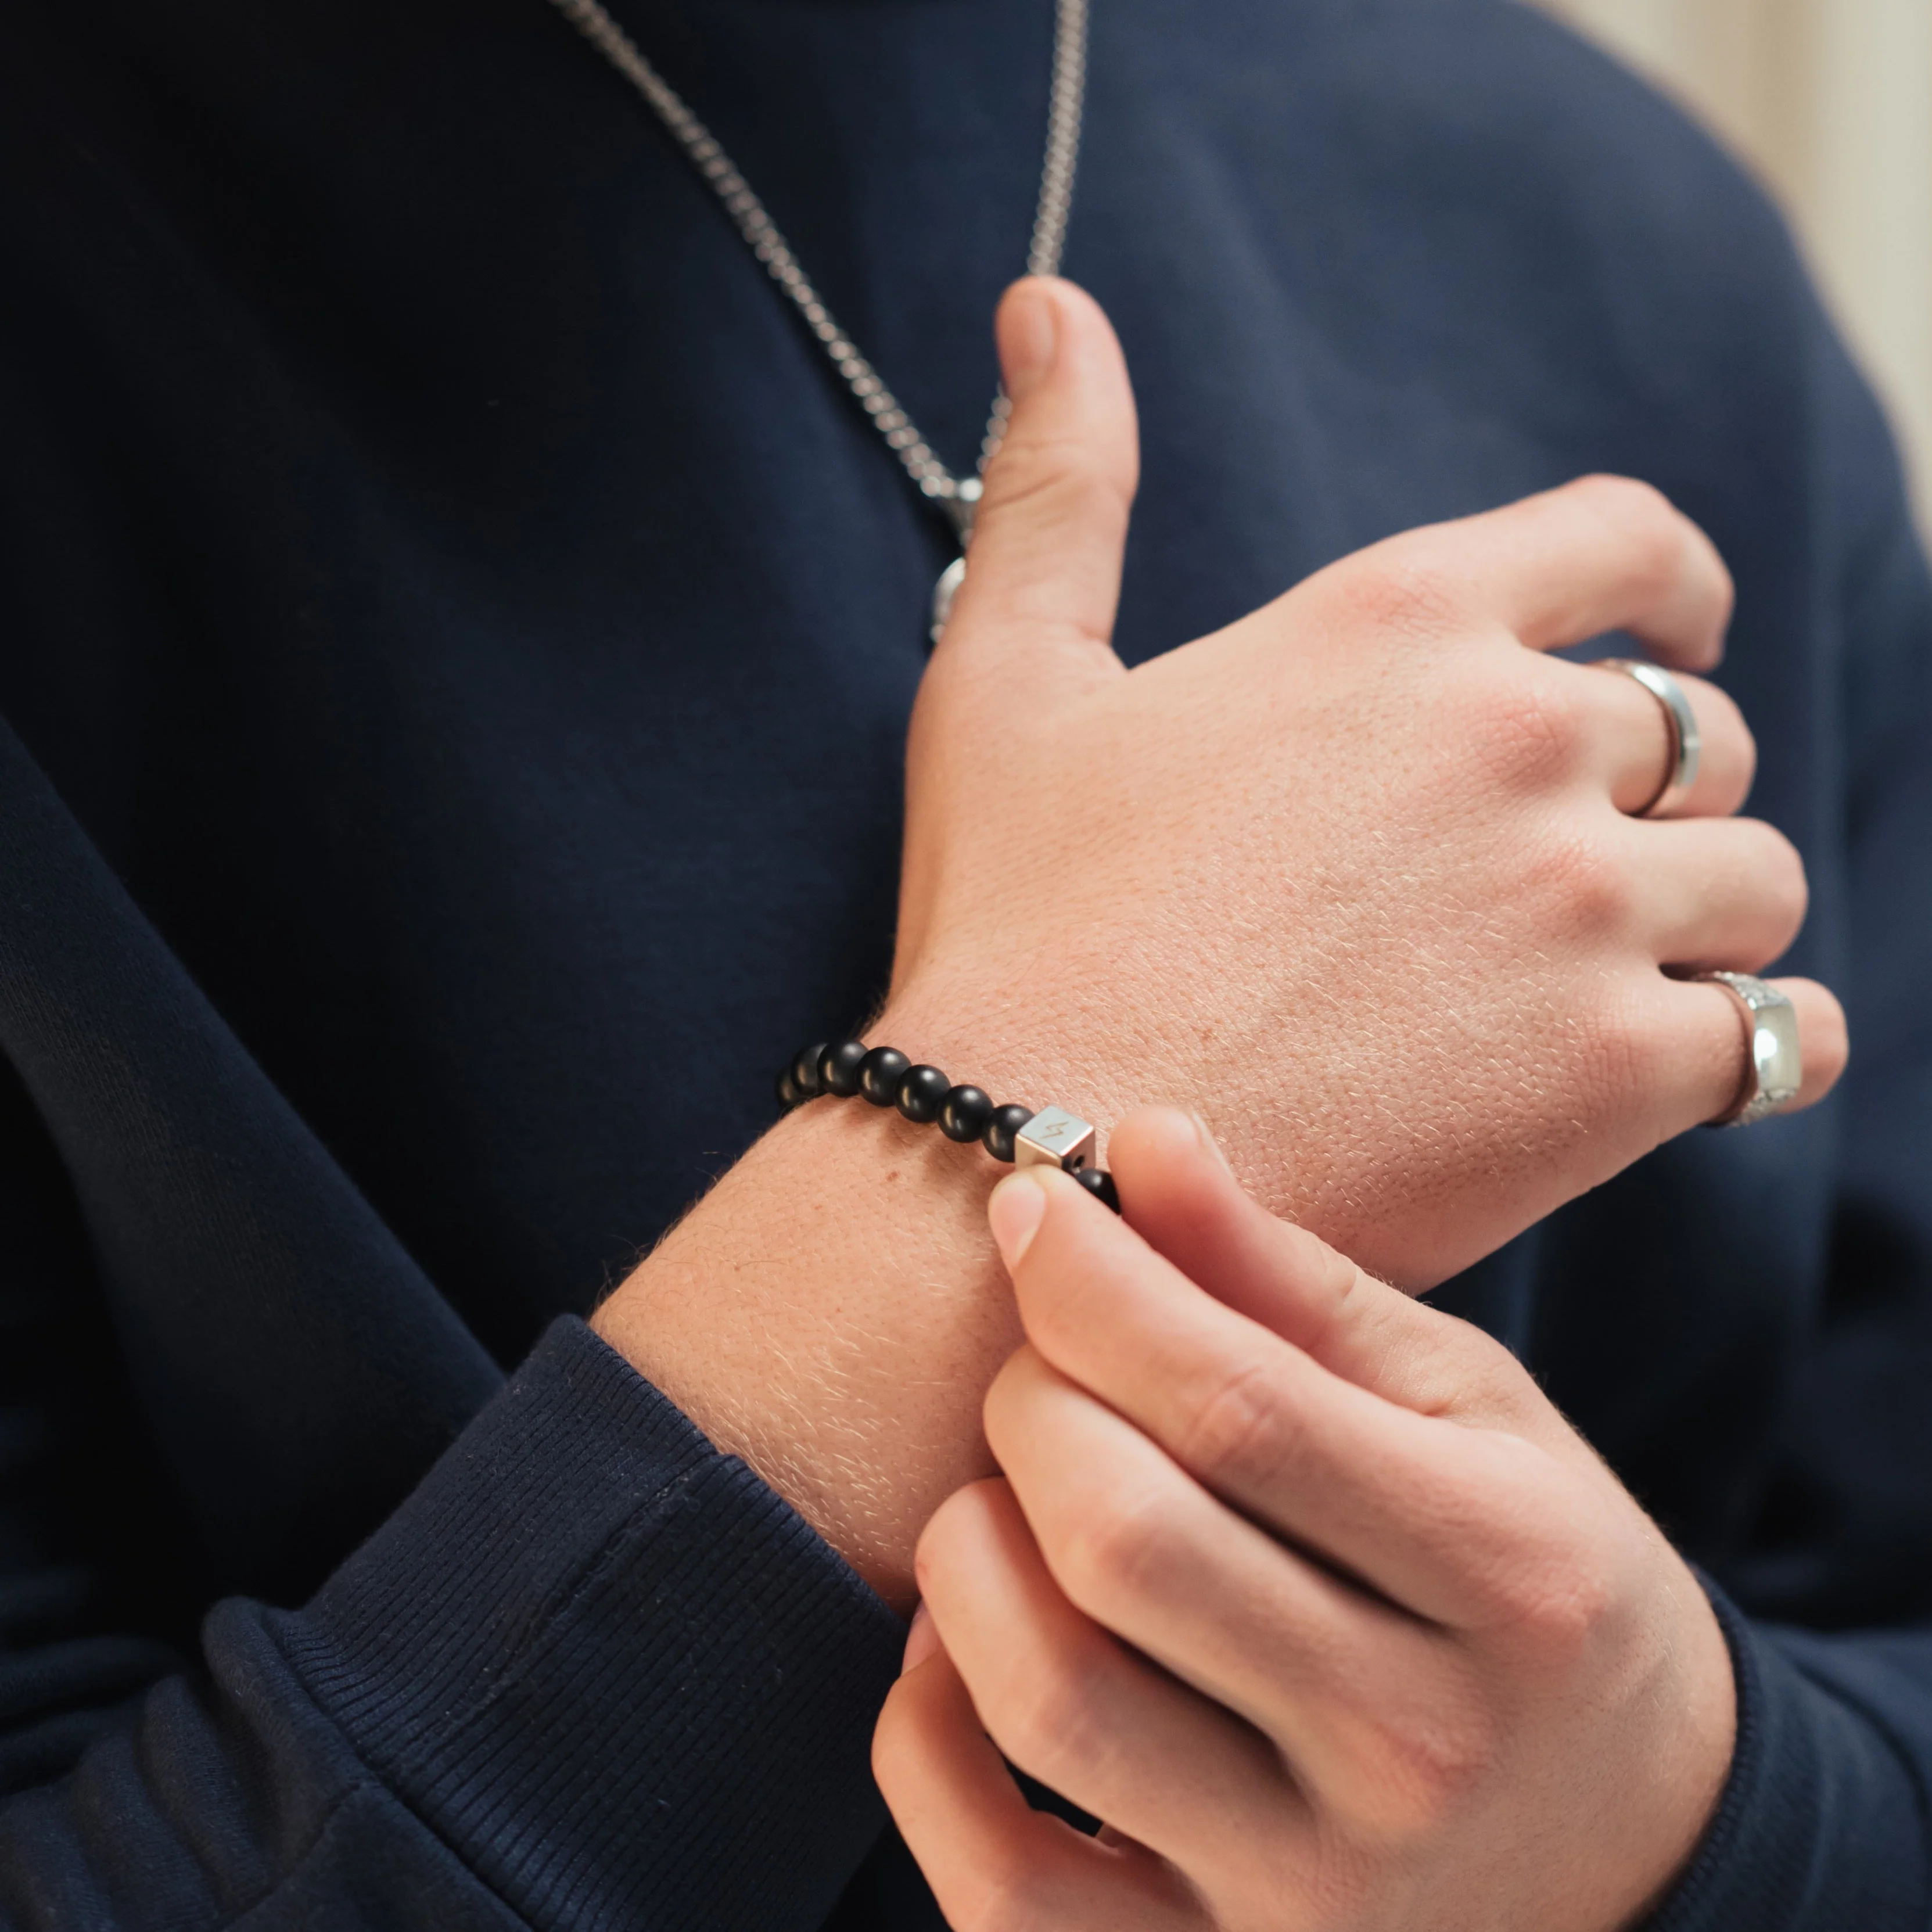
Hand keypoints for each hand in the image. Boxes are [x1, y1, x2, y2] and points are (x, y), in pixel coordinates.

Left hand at [875, 1109, 1736, 1930]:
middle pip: (1122, 1538)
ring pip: (1045, 1695)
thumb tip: (1144, 1141)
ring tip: (1008, 1497)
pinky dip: (925, 1737)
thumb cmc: (1532, 1580)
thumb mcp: (1463, 1408)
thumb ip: (1296, 1282)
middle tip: (1047, 1366)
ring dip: (969, 1548)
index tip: (1034, 1203)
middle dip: (1033, 1402)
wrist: (1631, 1840)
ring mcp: (1310, 1899)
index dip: (1096, 1282)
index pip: (1235, 1405)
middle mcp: (1417, 1753)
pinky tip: (956, 1645)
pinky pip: (995, 1883)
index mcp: (1505, 1577)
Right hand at [883, 276, 1844, 1287]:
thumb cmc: (1013, 923)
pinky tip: (1683, 1072)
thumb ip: (1061, 482)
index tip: (1680, 631)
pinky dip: (1754, 1050)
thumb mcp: (1008, 675)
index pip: (1628, 542)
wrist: (1028, 1153)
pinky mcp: (1614, 1074)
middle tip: (1567, 869)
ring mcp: (1580, 907)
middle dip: (1652, 792)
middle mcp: (1517, 739)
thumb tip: (1042, 304)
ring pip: (1755, 882)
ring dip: (1700, 921)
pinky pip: (1782, 1038)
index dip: (1675, 586)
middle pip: (1700, 735)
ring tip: (1608, 981)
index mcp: (1397, 622)